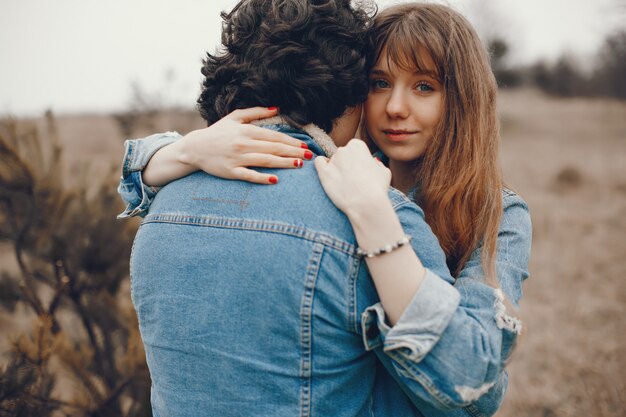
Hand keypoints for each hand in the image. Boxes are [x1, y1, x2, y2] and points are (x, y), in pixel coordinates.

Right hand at [178, 107, 311, 183]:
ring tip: (299, 165)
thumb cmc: (218, 132)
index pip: (274, 136)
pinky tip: (275, 180)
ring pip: (265, 161)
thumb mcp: (235, 117)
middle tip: (310, 156)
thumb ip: (256, 112)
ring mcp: (237, 158)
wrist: (195, 148)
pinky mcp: (231, 172)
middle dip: (293, 152)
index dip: (291, 141)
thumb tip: (277, 108)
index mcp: (246, 130)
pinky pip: (249, 175)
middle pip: (274, 148)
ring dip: (284, 163)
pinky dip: (262, 178)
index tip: (305, 146)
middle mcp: (243, 144)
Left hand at [314, 139, 390, 216]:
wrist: (366, 203)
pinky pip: (319, 162)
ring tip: (344, 184)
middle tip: (352, 179)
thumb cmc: (377, 188)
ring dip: (336, 169)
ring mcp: (333, 160)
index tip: (360, 171)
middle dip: (346, 165)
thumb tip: (372, 162)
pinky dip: (322, 166)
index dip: (357, 161)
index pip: (353, 149)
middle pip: (342, 155)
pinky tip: (328, 174)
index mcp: (357, 145)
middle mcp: (343, 149)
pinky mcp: (323, 172)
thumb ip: (376, 163)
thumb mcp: (384, 171)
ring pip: (332, 161)